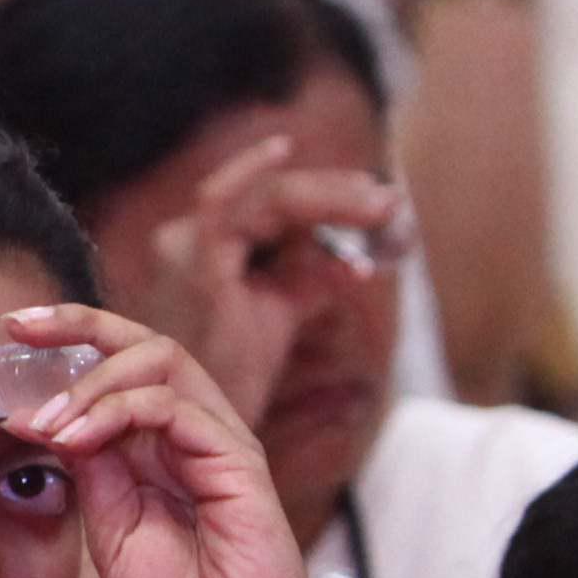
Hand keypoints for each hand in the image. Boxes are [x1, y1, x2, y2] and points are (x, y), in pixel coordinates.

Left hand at [0, 302, 327, 577]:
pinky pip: (176, 410)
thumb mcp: (113, 528)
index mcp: (161, 445)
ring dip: (89, 382)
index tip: (8, 330)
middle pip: (143, 342)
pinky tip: (73, 438)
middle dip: (77, 324)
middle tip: (16, 331)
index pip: (119, 363)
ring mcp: (221, 444)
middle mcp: (195, 433)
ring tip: (44, 423)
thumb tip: (40, 417)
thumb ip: (91, 470)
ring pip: (161, 361)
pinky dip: (116, 412)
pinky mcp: (239, 465)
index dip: (68, 337)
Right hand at [109, 126, 408, 440]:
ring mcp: (186, 248)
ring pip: (265, 198)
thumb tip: (354, 257)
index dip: (331, 200)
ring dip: (326, 196)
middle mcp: (186, 239)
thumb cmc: (226, 378)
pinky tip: (282, 149)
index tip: (382, 210)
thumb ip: (307, 278)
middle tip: (392, 205)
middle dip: (339, 195)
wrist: (192, 428)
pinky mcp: (195, 266)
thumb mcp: (275, 315)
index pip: (273, 206)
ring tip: (379, 205)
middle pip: (274, 196)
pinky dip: (251, 172)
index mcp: (203, 248)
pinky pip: (223, 204)